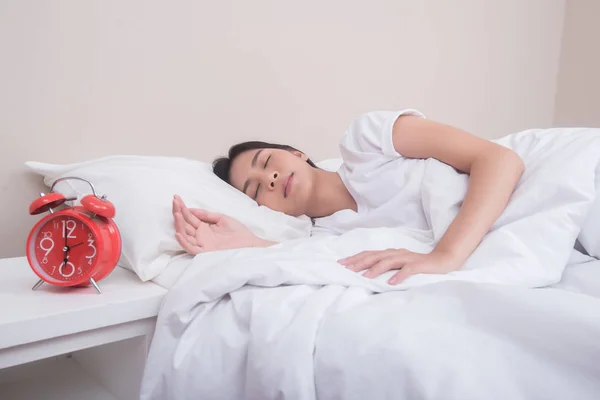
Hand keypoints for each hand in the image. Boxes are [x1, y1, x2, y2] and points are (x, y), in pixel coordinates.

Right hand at [172, 194, 270, 253]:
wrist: (249, 243)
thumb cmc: (238, 232)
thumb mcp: (221, 218)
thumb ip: (206, 215)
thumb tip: (191, 209)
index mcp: (204, 228)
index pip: (189, 217)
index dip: (182, 208)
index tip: (176, 198)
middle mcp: (200, 236)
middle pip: (185, 225)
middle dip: (178, 213)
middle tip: (174, 202)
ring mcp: (202, 244)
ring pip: (185, 235)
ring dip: (179, 225)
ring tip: (177, 214)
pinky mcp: (206, 252)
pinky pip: (191, 248)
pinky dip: (184, 242)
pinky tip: (178, 233)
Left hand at [338, 249, 460, 284]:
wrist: (442, 261)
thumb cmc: (418, 266)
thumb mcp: (399, 266)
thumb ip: (385, 268)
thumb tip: (366, 275)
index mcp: (390, 253)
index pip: (369, 254)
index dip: (355, 258)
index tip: (341, 264)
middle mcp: (396, 253)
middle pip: (375, 256)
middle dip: (359, 262)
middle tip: (347, 270)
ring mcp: (407, 258)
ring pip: (388, 261)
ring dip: (376, 269)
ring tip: (365, 277)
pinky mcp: (418, 265)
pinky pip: (407, 270)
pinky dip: (399, 275)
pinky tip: (391, 283)